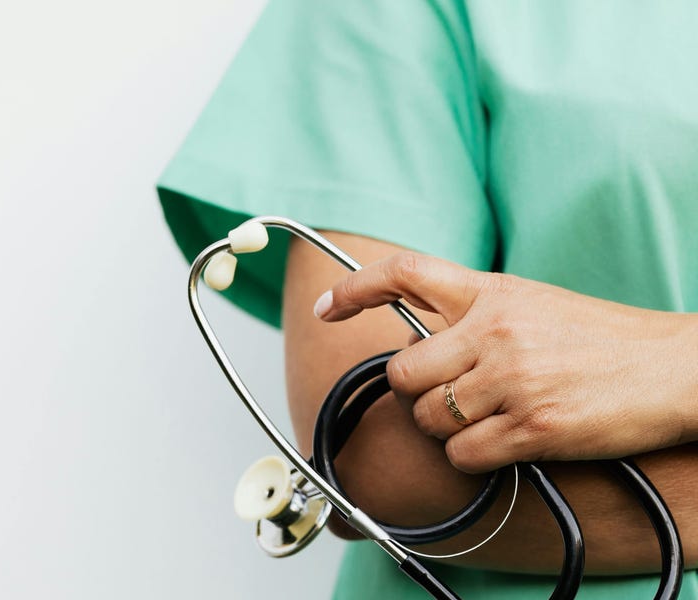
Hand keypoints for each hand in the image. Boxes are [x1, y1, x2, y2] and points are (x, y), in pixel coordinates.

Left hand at [313, 252, 697, 472]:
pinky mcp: (532, 427)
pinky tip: (502, 443)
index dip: (355, 288)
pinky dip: (471, 457)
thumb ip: (475, 314)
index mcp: (494, 291)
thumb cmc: (604, 338)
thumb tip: (418, 342)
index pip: (405, 273)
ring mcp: (512, 379)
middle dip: (413, 392)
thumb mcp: (533, 304)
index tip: (328, 305)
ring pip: (428, 419)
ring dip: (446, 428)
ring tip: (488, 417)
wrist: (677, 368)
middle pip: (403, 372)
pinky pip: (462, 455)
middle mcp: (495, 330)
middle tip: (445, 394)